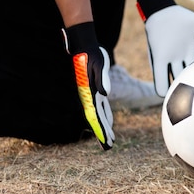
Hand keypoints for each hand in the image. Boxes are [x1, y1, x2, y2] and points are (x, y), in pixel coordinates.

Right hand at [63, 22, 114, 149]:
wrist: (84, 47)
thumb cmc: (92, 55)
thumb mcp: (99, 65)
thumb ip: (101, 79)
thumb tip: (105, 94)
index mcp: (89, 93)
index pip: (95, 115)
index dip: (100, 128)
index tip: (106, 139)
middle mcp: (88, 96)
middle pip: (95, 119)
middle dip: (102, 133)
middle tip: (108, 147)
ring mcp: (90, 94)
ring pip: (97, 115)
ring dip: (103, 127)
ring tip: (109, 140)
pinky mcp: (93, 90)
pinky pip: (100, 107)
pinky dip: (105, 116)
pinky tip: (110, 123)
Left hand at [137, 0, 193, 95]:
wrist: (161, 11)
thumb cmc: (180, 17)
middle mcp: (185, 57)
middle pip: (193, 74)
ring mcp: (172, 59)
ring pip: (178, 77)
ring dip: (180, 90)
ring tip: (184, 105)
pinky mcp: (160, 58)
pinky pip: (161, 75)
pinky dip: (162, 85)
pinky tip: (163, 96)